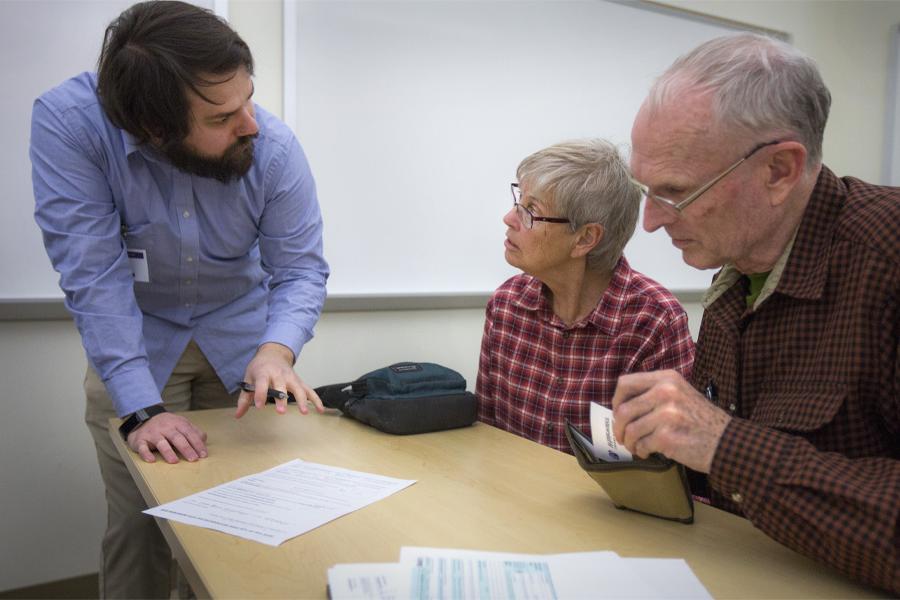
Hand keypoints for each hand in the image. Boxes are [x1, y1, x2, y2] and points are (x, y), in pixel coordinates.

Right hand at [127, 412, 207, 463]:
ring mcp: (152, 433)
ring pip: (161, 442)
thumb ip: (193, 431)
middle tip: (193, 459)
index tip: (203, 455)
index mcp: (177, 423)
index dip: (197, 444)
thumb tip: (204, 440)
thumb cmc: (167, 425)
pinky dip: (146, 454)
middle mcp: (165, 427)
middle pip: (177, 438)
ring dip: (168, 452)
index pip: (189, 433)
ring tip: (174, 461)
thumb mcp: (181, 424)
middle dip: (186, 448)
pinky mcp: (140, 440)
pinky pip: (142, 447)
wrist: (143, 418)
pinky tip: (151, 460)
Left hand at [235, 342, 324, 417]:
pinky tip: (320, 410)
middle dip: (282, 399)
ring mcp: (291, 378)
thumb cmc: (259, 368)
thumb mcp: (248, 379)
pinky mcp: (299, 381)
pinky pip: (309, 390)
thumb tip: (238, 415)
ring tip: (304, 412)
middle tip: (281, 412)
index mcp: (264, 372)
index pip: (262, 384)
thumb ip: (244, 398)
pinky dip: (316, 400)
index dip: (260, 395)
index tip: (259, 406)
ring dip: (302, 400)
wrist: (273, 353)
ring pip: (298, 388)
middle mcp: (279, 374)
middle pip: (281, 386)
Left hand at [611, 370, 730, 472]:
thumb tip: (621, 404)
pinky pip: (641, 445)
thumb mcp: (680, 393)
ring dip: (629, 442)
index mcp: (666, 379)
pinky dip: (641, 451)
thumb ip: (654, 392)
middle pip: (623, 409)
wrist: (727, 442)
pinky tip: (648, 452)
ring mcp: (667, 414)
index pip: (626, 383)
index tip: (618, 413)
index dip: (616, 400)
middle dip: (618, 427)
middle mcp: (666, 392)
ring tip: (635, 447)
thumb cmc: (702, 421)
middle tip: (622, 436)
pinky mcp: (667, 436)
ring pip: (630, 430)